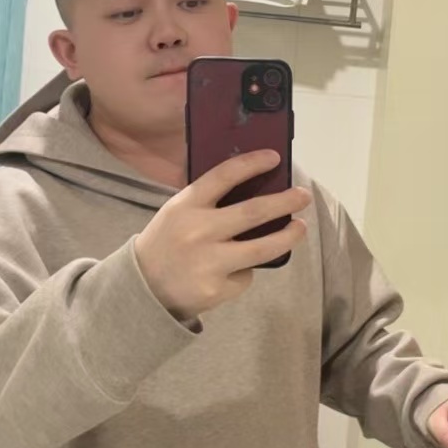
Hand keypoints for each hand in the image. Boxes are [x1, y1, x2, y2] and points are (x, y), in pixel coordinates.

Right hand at [134, 149, 310, 320]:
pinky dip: (245, 271)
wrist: (143, 287)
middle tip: (303, 195)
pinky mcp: (216, 289)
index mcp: (186, 205)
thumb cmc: (168, 242)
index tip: (274, 158)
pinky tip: (232, 271)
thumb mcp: (178, 213)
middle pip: (253, 212)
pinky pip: (245, 276)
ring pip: (262, 248)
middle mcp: (198, 231)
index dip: (252, 164)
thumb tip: (256, 187)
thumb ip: (207, 201)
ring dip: (288, 236)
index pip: (224, 176)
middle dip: (285, 201)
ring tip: (300, 227)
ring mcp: (208, 262)